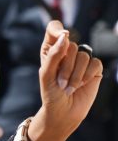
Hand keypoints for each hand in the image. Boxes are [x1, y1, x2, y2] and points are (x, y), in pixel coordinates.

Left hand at [28, 21, 102, 140]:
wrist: (63, 112)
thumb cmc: (51, 94)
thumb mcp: (46, 75)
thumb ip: (54, 55)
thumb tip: (66, 36)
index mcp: (50, 50)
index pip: (54, 28)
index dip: (58, 29)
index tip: (63, 36)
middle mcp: (66, 52)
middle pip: (71, 46)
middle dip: (66, 67)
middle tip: (60, 82)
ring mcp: (81, 60)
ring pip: (84, 55)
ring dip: (75, 75)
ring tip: (69, 87)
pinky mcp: (94, 68)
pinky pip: (95, 63)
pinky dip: (87, 76)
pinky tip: (81, 85)